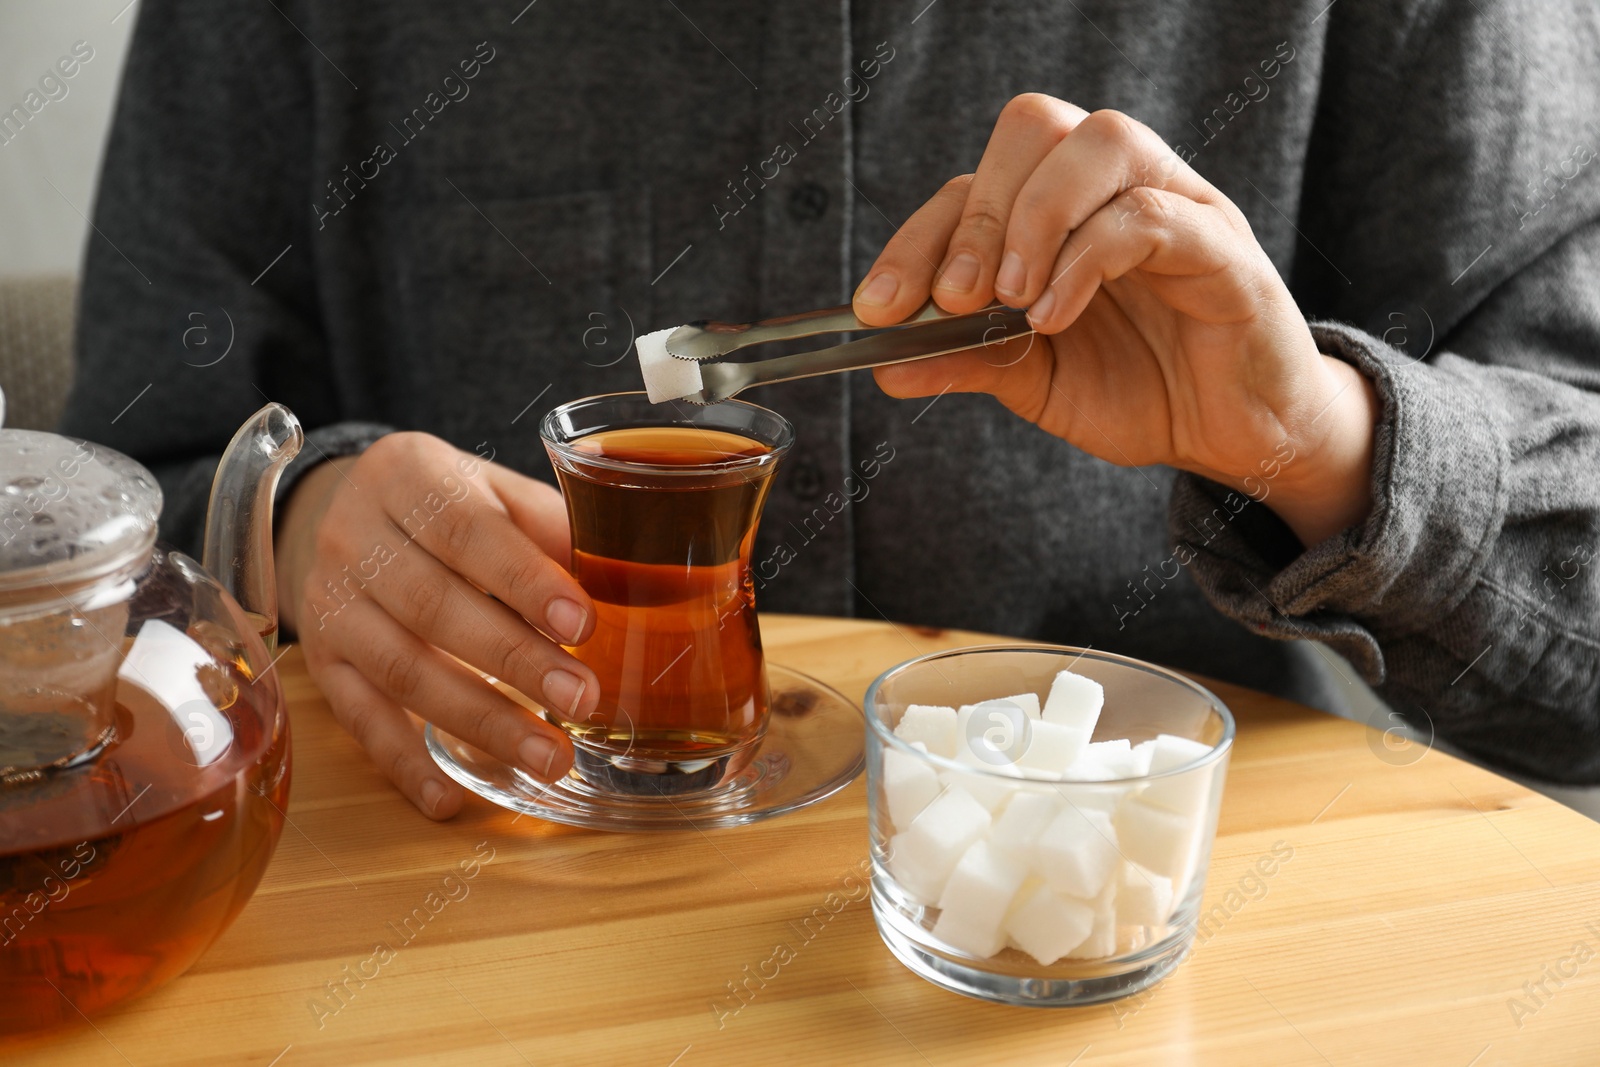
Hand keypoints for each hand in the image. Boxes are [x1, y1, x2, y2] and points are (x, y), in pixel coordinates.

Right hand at [274, 432, 596, 818]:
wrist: (342, 515)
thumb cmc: (447, 506)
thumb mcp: (495, 490)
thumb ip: (551, 527)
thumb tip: (629, 577)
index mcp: (407, 475)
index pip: (468, 531)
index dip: (526, 581)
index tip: (583, 625)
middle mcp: (352, 536)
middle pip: (434, 606)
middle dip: (513, 660)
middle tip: (581, 700)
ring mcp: (329, 603)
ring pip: (402, 669)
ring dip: (479, 720)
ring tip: (549, 757)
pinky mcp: (321, 662)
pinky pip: (360, 719)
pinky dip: (406, 764)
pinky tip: (452, 799)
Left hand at [853, 94, 1376, 545]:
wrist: (1234, 438)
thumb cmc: (1141, 390)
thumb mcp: (1034, 380)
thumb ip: (965, 358)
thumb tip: (882, 365)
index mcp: (1062, 210)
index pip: (977, 183)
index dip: (918, 238)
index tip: (880, 308)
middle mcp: (1116, 188)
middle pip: (1034, 126)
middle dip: (978, 212)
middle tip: (953, 297)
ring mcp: (1176, 206)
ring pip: (1101, 142)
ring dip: (1037, 216)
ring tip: (1011, 300)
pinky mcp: (1223, 248)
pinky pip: (1153, 215)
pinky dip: (1089, 258)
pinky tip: (1057, 316)